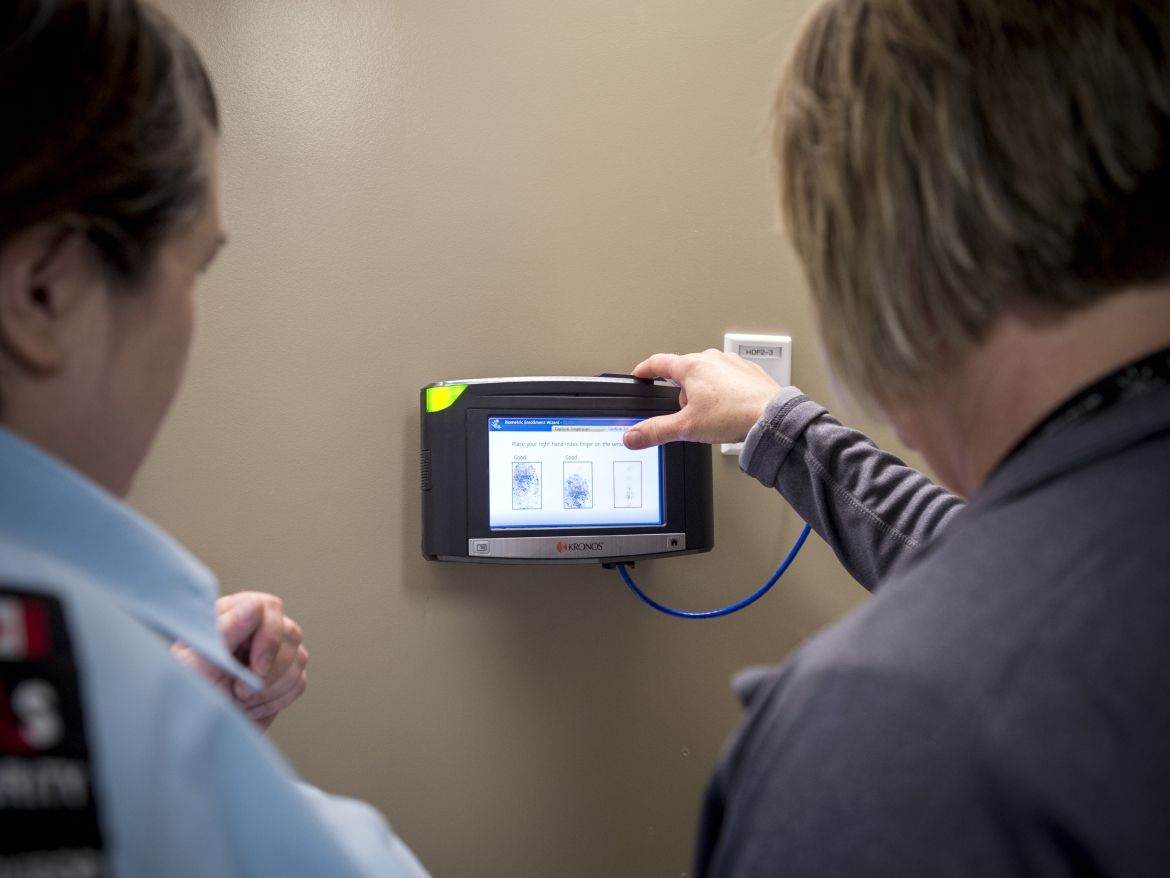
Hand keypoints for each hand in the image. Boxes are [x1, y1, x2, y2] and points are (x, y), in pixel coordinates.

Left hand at [172, 591, 308, 730]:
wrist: (192, 729)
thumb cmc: (187, 691)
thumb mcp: (197, 661)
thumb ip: (226, 630)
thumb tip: (254, 606)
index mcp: (231, 614)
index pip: (269, 608)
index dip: (269, 639)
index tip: (255, 669)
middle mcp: (256, 628)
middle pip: (290, 633)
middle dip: (270, 670)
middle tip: (240, 690)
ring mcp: (273, 651)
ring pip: (298, 659)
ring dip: (271, 688)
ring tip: (241, 698)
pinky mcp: (282, 675)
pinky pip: (299, 682)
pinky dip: (277, 700)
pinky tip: (252, 705)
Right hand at [623, 350, 781, 448]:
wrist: (772, 417)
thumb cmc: (735, 415)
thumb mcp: (687, 427)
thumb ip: (656, 430)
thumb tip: (633, 436)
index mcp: (691, 366)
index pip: (658, 362)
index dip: (644, 370)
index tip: (639, 374)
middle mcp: (711, 359)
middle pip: (684, 373)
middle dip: (681, 393)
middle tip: (687, 414)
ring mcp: (731, 363)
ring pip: (707, 376)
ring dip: (704, 393)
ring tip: (713, 415)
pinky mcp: (748, 371)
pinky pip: (728, 379)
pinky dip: (724, 392)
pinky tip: (729, 409)